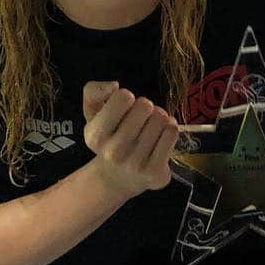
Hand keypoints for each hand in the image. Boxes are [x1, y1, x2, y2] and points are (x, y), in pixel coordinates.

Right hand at [83, 80, 178, 197]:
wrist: (116, 179)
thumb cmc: (108, 139)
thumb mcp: (93, 115)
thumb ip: (93, 91)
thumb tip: (114, 86)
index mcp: (95, 135)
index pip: (123, 97)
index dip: (126, 98)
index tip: (123, 110)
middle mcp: (113, 152)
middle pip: (145, 105)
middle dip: (145, 107)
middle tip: (140, 119)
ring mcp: (135, 164)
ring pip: (161, 118)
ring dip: (158, 118)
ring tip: (150, 129)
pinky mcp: (155, 172)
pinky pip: (172, 133)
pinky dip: (170, 129)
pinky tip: (161, 136)